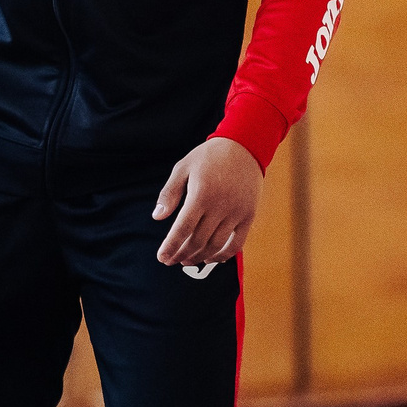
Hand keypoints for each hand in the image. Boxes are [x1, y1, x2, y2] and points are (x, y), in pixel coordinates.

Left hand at [155, 137, 262, 266]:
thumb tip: (157, 217)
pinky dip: (224, 255)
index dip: (171, 246)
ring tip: (187, 260)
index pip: (182, 229)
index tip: (161, 257)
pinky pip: (237, 243)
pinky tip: (211, 258)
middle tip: (171, 260)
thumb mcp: (183, 167)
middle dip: (182, 254)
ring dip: (199, 257)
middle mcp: (220, 206)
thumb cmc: (210, 156)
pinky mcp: (248, 215)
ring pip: (216, 245)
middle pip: (198, 240)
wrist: (245, 146)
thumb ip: (169, 193)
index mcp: (201, 194)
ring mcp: (236, 212)